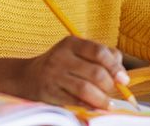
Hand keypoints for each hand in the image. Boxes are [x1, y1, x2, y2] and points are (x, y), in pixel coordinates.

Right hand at [0, 36, 128, 108]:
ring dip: (101, 99)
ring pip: (86, 89)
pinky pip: (73, 101)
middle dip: (110, 86)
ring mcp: (53, 75)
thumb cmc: (62, 65)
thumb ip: (102, 57)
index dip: (115, 67)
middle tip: (114, 93)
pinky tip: (93, 107)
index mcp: (71, 43)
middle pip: (95, 72)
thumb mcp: (77, 53)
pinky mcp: (48, 92)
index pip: (99, 52)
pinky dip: (87, 106)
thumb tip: (122, 73)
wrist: (26, 77)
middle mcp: (61, 57)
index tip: (124, 79)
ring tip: (108, 105)